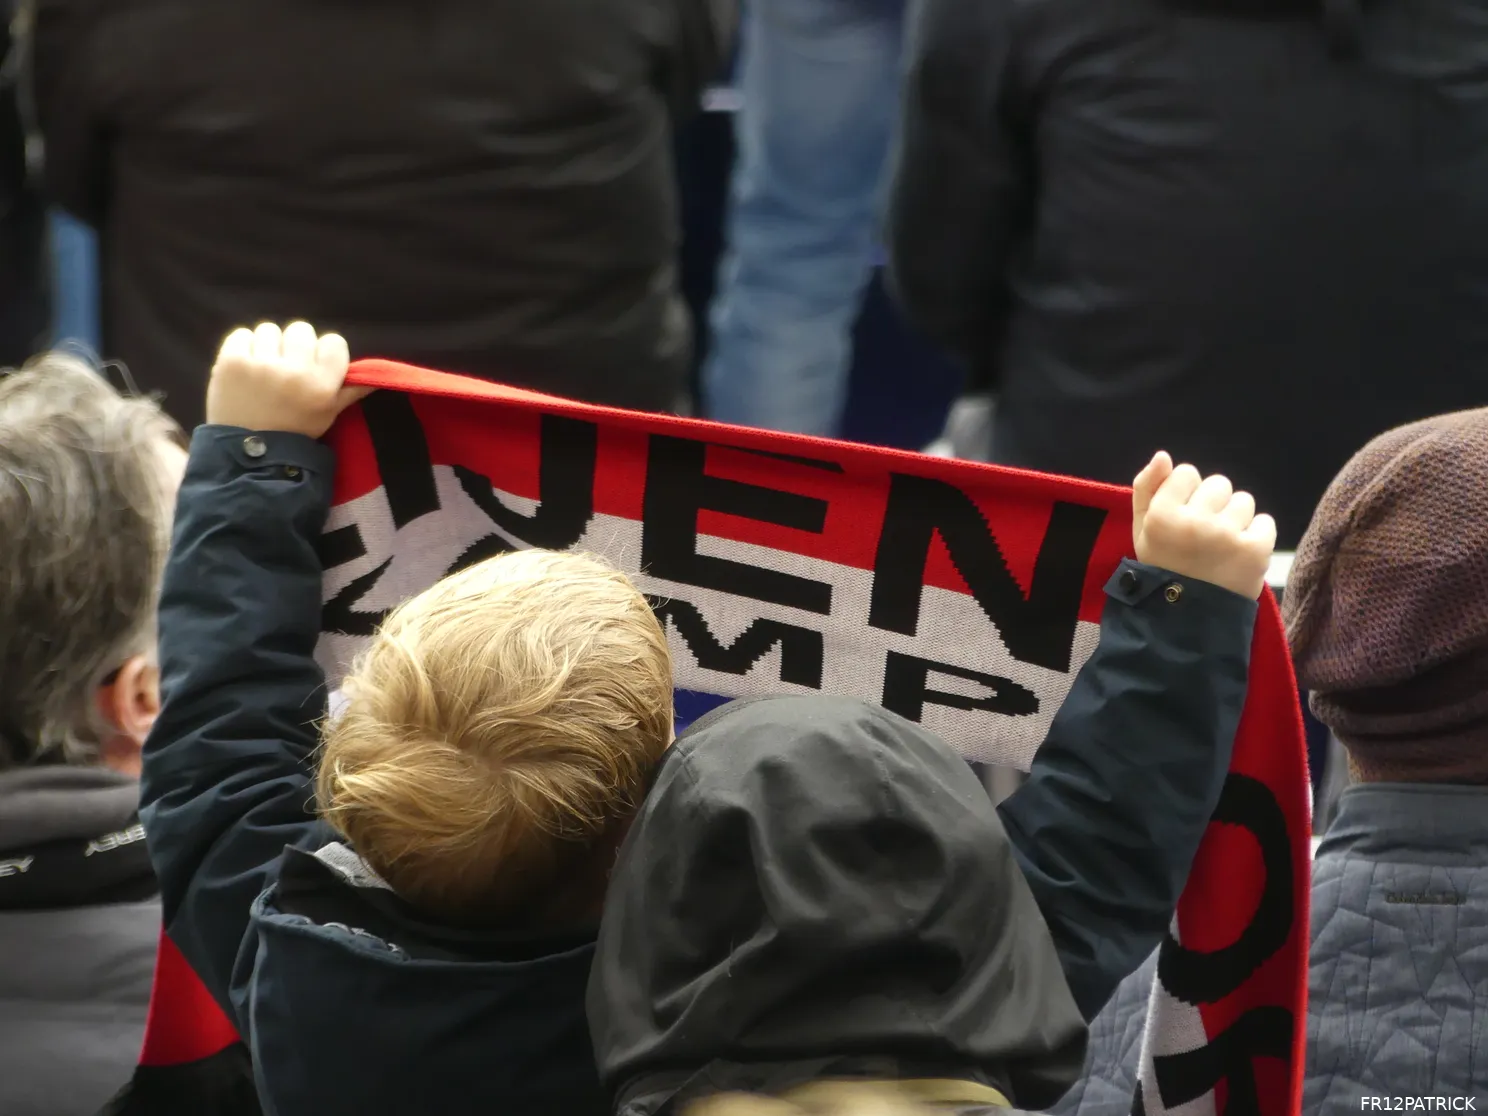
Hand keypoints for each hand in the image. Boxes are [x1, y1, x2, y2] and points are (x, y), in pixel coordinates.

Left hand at [205, 321, 371, 437]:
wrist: (248, 450)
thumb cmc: (294, 431)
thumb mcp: (328, 414)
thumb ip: (351, 391)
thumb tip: (374, 376)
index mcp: (322, 384)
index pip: (334, 341)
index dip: (324, 352)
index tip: (314, 365)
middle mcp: (294, 370)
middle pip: (301, 329)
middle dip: (295, 346)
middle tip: (287, 366)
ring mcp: (260, 364)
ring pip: (270, 330)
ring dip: (268, 346)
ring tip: (264, 367)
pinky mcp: (231, 361)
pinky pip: (242, 334)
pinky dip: (244, 346)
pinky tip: (246, 365)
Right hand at [1131, 451, 1276, 598]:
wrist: (1186, 622)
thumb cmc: (1163, 570)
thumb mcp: (1142, 531)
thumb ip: (1146, 490)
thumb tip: (1164, 456)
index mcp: (1162, 515)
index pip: (1187, 473)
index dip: (1186, 495)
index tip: (1182, 520)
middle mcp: (1194, 521)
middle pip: (1218, 484)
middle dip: (1213, 505)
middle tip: (1204, 536)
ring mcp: (1227, 535)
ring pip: (1244, 501)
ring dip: (1236, 520)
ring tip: (1223, 546)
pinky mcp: (1255, 550)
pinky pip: (1265, 522)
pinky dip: (1256, 536)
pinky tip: (1240, 554)